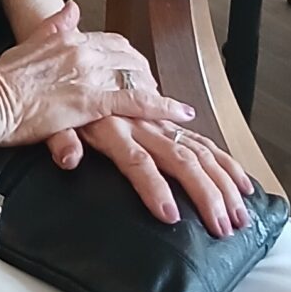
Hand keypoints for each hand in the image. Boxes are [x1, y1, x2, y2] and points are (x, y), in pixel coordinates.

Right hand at [0, 0, 194, 147]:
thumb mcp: (27, 43)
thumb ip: (54, 26)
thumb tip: (71, 7)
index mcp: (68, 38)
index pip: (111, 41)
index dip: (128, 57)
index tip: (137, 68)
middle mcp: (83, 50)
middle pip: (129, 57)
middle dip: (147, 73)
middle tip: (157, 90)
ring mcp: (89, 74)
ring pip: (137, 76)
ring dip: (157, 91)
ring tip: (172, 107)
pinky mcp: (91, 100)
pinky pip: (136, 101)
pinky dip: (162, 107)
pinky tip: (179, 114)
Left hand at [60, 115, 256, 237]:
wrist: (69, 64)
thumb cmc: (59, 101)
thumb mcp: (50, 121)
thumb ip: (60, 139)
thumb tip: (68, 157)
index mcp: (111, 127)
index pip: (135, 160)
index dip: (152, 186)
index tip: (169, 215)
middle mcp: (141, 125)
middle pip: (179, 159)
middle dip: (206, 194)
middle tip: (222, 227)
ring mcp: (157, 124)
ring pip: (198, 152)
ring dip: (222, 184)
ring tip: (239, 216)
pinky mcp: (166, 124)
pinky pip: (200, 142)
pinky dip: (223, 162)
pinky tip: (240, 182)